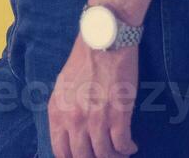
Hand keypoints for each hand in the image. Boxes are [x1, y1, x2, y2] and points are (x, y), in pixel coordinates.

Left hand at [47, 36, 139, 157]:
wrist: (103, 42)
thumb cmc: (84, 62)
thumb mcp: (63, 87)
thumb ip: (64, 111)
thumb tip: (70, 134)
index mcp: (57, 112)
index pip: (60, 151)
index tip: (85, 157)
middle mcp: (74, 119)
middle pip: (82, 157)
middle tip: (105, 154)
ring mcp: (96, 119)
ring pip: (104, 154)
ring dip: (114, 156)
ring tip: (120, 151)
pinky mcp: (118, 115)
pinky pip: (122, 145)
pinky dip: (128, 149)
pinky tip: (131, 145)